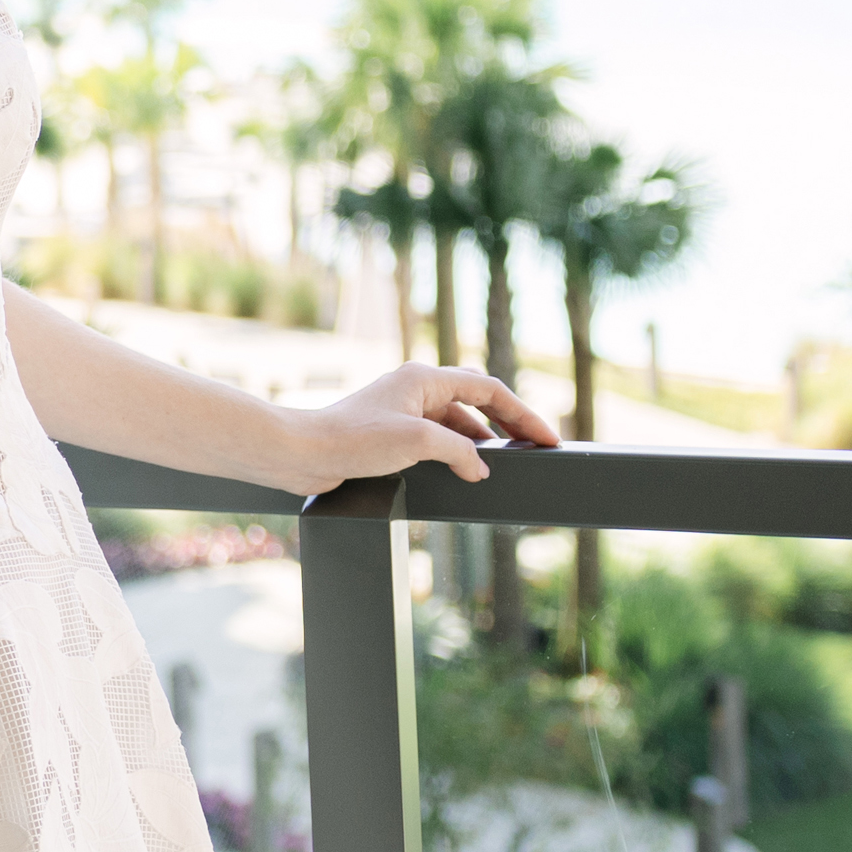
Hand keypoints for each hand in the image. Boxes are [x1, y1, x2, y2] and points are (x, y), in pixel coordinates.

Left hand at [281, 361, 559, 495]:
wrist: (303, 455)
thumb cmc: (353, 439)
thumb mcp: (419, 441)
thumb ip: (459, 450)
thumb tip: (479, 467)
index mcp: (423, 379)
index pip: (488, 390)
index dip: (522, 414)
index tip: (548, 438)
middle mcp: (413, 389)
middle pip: (475, 400)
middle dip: (506, 423)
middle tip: (534, 448)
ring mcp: (401, 410)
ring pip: (455, 421)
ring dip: (479, 440)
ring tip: (503, 464)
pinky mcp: (388, 433)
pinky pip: (435, 438)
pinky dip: (455, 452)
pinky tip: (464, 472)